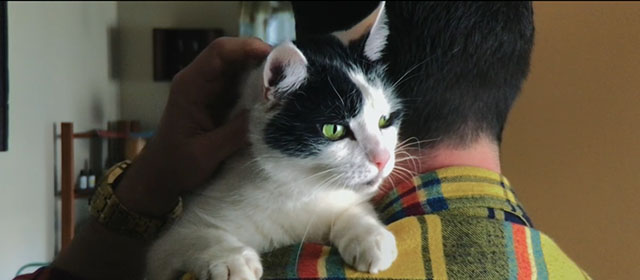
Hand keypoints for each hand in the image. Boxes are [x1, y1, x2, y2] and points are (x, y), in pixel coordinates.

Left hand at [116, 37, 271, 216]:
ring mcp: (210, 89)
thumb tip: (271, 113)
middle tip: (291, 73)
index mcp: (190, 86)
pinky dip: (259, 86)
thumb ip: (237, 132)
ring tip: (289, 82)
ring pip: (240, 67)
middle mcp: (200, 80)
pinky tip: (276, 96)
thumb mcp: (207, 152)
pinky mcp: (219, 100)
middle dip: (262, 59)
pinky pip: (241, 84)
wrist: (160, 177)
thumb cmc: (176, 165)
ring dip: (264, 72)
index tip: (276, 58)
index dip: (248, 48)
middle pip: (234, 55)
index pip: (219, 52)